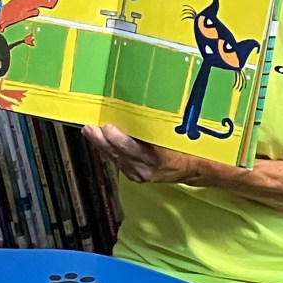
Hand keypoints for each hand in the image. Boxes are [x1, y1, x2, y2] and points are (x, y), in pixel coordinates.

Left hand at [83, 123, 201, 183]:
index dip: (118, 139)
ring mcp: (138, 174)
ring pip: (115, 158)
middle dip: (102, 140)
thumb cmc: (186, 147)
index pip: (133, 148)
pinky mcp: (135, 176)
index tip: (107, 127)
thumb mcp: (176, 134)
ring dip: (101, 145)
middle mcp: (145, 168)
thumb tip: (141, 106)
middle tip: (90, 128)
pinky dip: (108, 151)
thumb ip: (158, 125)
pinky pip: (118, 162)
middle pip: (119, 154)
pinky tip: (101, 142)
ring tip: (90, 131)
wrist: (192, 168)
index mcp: (158, 157)